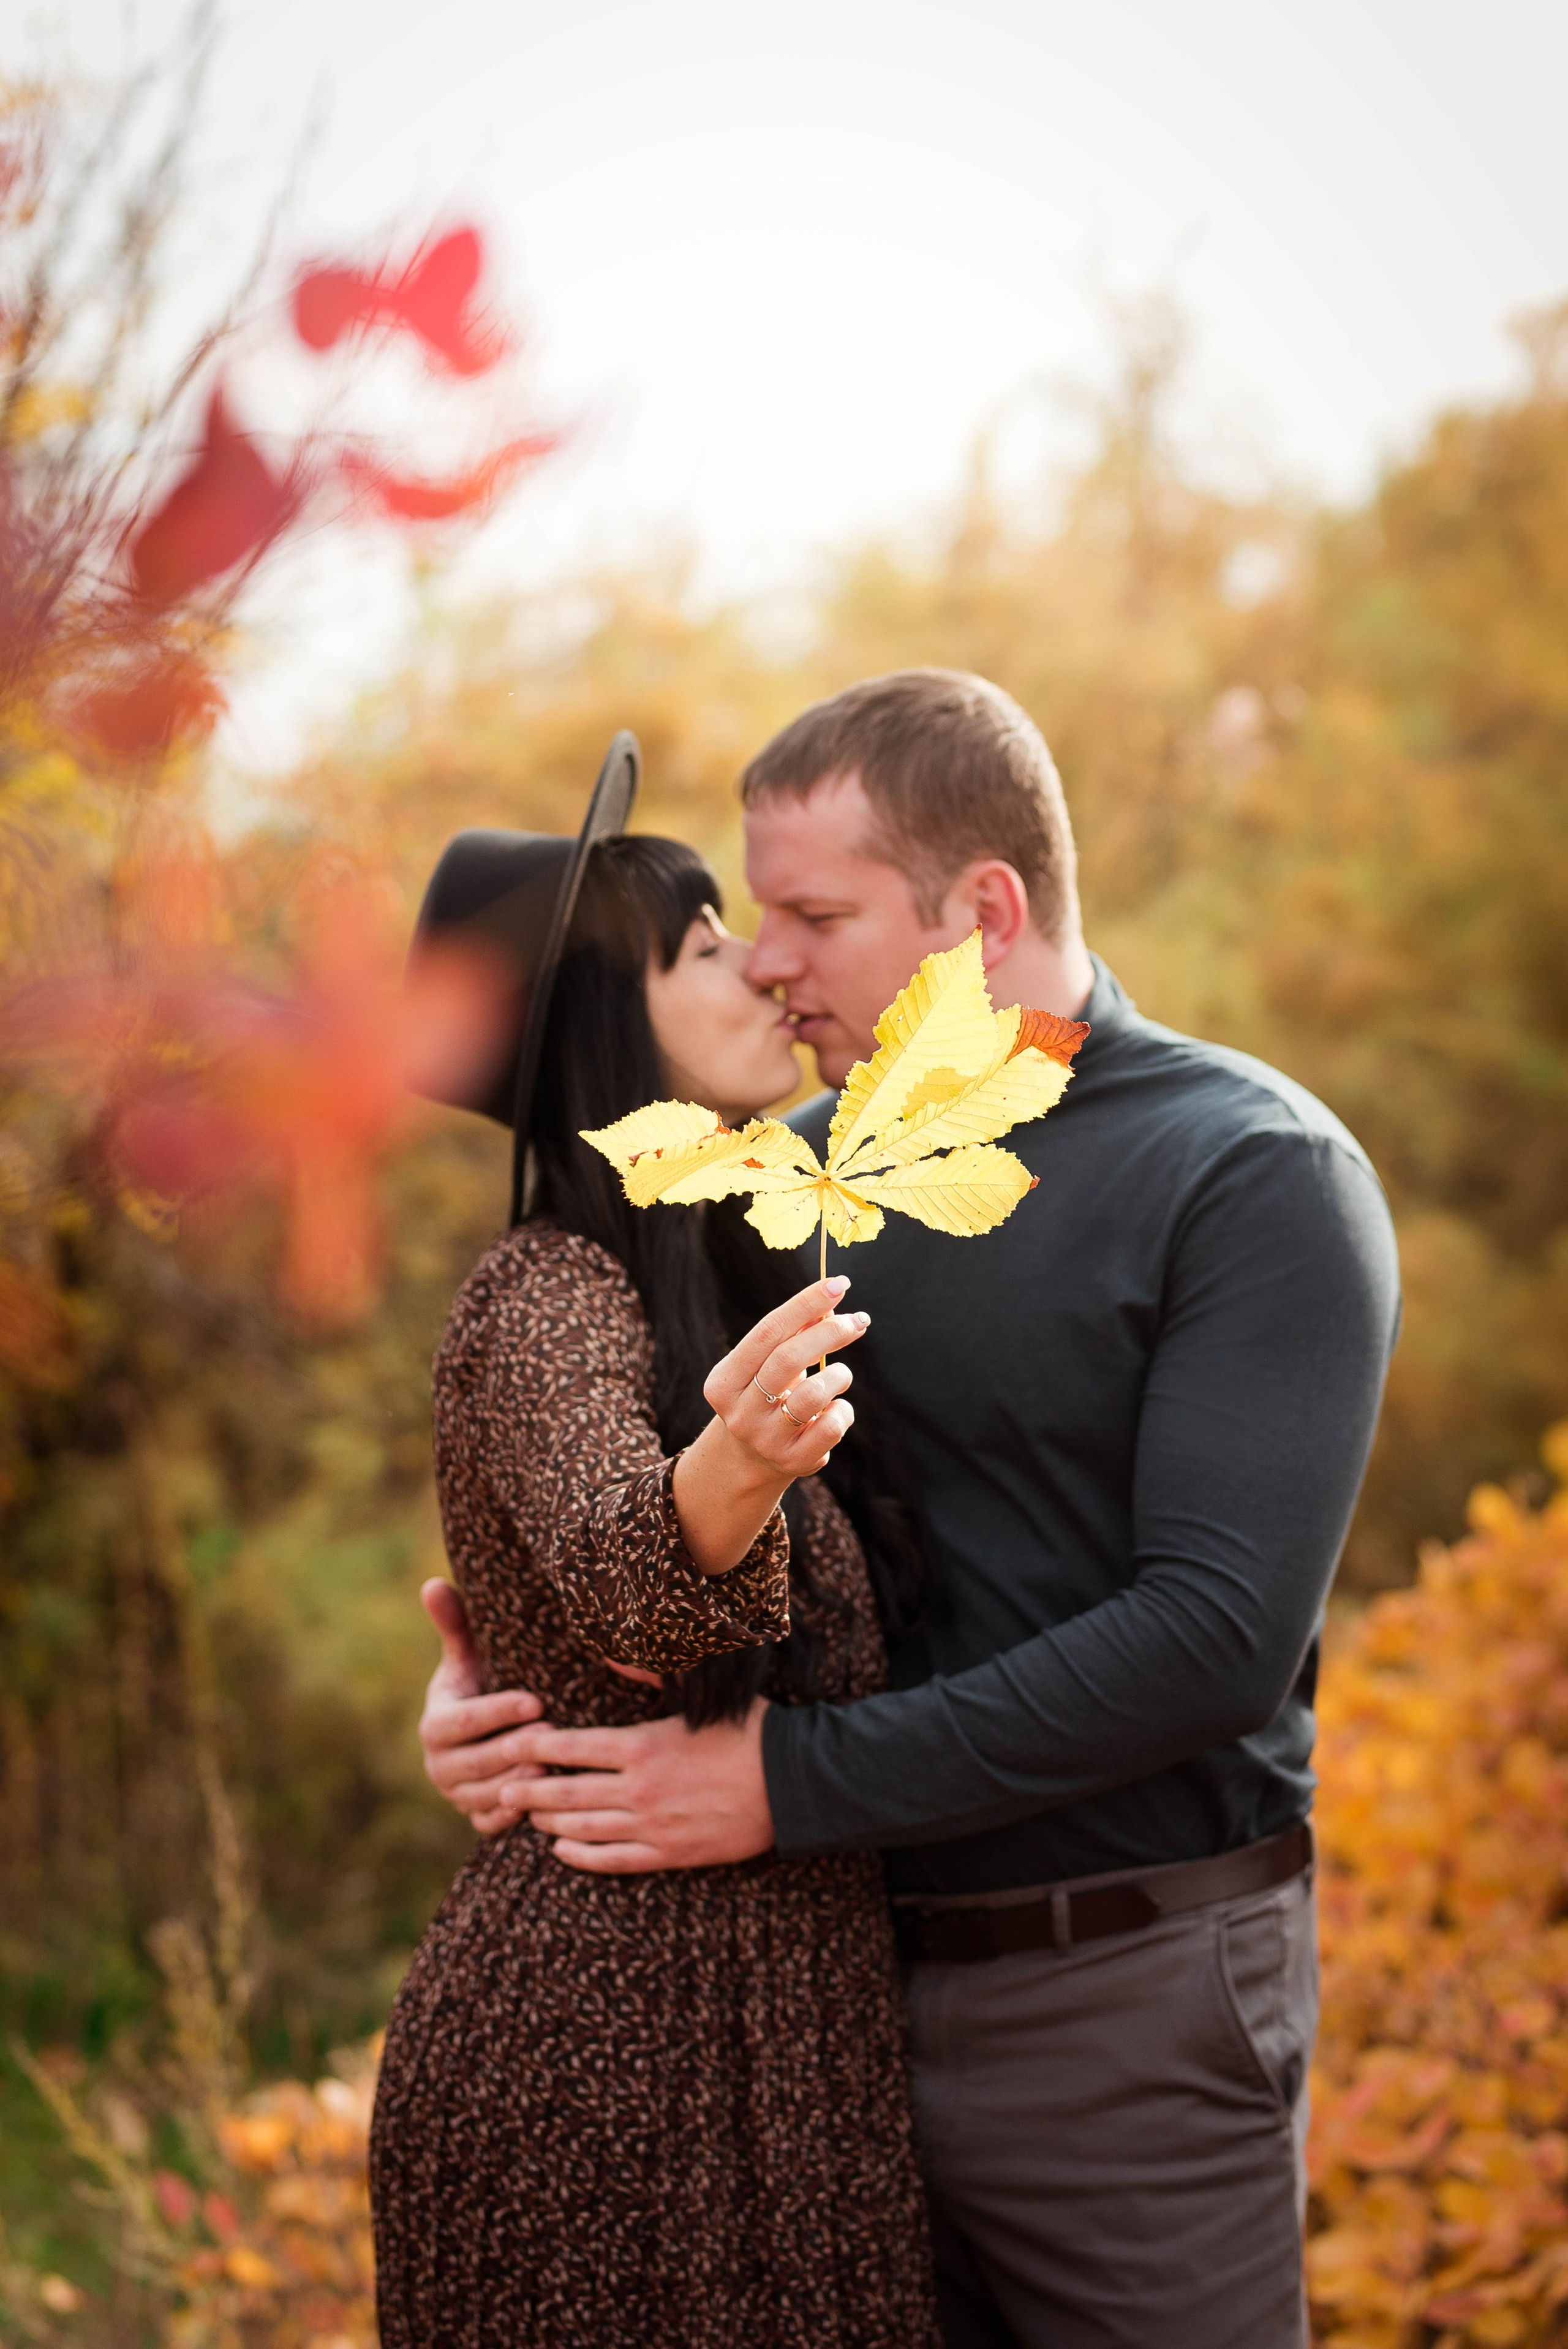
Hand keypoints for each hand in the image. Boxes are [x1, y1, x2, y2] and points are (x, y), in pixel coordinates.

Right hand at [418, 1578, 546, 1835]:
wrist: (483, 1735)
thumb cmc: (481, 1684)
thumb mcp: (468, 1657)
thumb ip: (455, 1624)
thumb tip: (432, 1583)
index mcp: (434, 1725)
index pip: (463, 1722)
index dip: (498, 1712)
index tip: (536, 1701)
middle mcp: (439, 1765)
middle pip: (475, 1763)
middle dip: (514, 1749)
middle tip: (553, 1735)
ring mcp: (458, 1796)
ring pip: (486, 1796)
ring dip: (521, 1784)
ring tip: (556, 1766)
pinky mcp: (477, 1818)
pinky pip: (494, 1823)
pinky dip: (517, 1815)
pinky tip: (546, 1800)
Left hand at [512, 1698, 774, 1873]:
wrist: (792, 1785)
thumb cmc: (747, 1732)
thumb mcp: (698, 1695)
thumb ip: (648, 1675)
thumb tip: (607, 1649)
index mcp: (642, 1746)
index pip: (571, 1749)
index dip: (536, 1748)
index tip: (512, 1744)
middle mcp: (639, 1789)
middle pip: (565, 1793)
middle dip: (527, 1790)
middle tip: (499, 1787)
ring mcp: (651, 1826)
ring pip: (582, 1829)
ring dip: (548, 1823)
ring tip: (525, 1815)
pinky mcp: (668, 1854)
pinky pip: (611, 1861)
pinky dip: (580, 1857)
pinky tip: (562, 1850)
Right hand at [673, 1275, 869, 1573]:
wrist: (751, 1460)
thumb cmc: (765, 1396)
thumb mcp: (767, 1366)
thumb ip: (793, 1334)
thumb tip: (831, 1296)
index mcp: (724, 1381)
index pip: (767, 1331)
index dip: (806, 1303)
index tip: (840, 1283)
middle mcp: (739, 1413)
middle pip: (788, 1359)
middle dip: (830, 1333)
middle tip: (858, 1321)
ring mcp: (766, 1441)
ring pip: (815, 1395)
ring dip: (839, 1376)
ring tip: (841, 1375)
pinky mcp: (794, 1462)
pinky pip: (833, 1426)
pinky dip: (843, 1410)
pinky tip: (835, 1409)